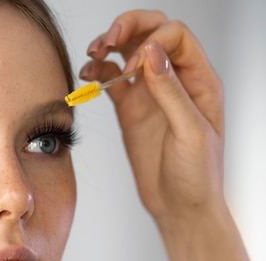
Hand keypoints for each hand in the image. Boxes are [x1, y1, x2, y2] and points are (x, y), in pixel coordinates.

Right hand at [81, 10, 256, 260]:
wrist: (179, 206)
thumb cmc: (197, 175)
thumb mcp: (190, 132)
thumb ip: (170, 92)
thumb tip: (151, 54)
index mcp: (198, 80)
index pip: (175, 36)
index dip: (153, 41)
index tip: (136, 66)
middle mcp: (174, 81)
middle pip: (152, 33)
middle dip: (128, 28)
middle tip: (108, 40)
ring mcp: (149, 93)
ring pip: (129, 52)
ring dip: (109, 45)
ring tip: (94, 52)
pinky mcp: (129, 109)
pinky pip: (112, 79)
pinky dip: (98, 71)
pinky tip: (88, 75)